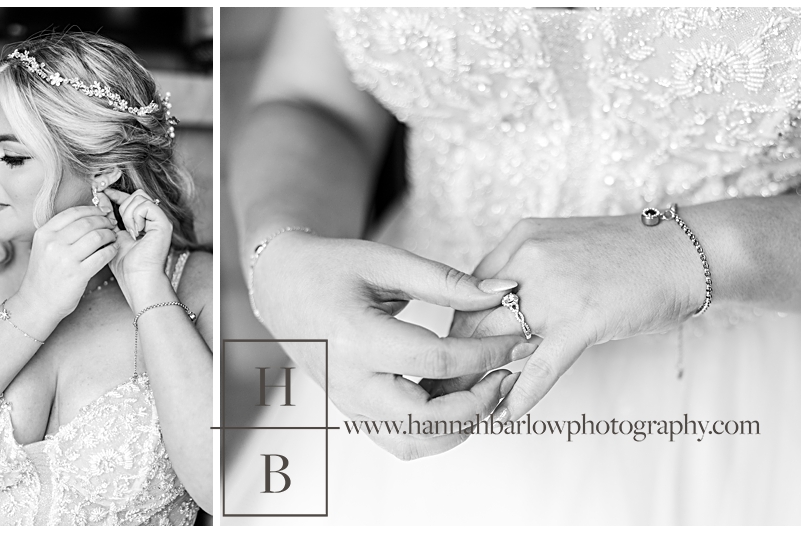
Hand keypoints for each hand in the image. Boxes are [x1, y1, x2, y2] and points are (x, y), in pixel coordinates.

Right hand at [16, 206, 118, 318]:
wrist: (36, 302)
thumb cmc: (44, 274)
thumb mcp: (44, 247)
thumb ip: (60, 232)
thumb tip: (88, 217)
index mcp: (44, 233)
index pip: (73, 212)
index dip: (92, 210)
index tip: (102, 212)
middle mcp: (53, 243)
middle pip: (88, 222)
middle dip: (104, 221)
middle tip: (111, 225)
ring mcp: (65, 258)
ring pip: (97, 236)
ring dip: (110, 235)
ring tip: (112, 238)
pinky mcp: (78, 273)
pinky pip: (103, 255)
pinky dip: (112, 250)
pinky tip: (113, 250)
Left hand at [101, 188, 173, 294]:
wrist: (136, 278)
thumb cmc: (125, 263)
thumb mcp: (112, 233)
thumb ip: (109, 216)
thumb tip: (100, 196)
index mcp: (144, 221)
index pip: (132, 198)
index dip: (116, 194)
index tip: (102, 194)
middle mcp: (155, 219)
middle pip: (137, 194)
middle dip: (122, 205)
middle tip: (119, 225)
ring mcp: (161, 220)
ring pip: (139, 198)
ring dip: (127, 214)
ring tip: (130, 232)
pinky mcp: (164, 223)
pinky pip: (145, 206)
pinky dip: (135, 217)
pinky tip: (135, 232)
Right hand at [251, 233, 536, 458]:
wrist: (282, 286)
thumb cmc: (332, 267)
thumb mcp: (388, 262)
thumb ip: (447, 281)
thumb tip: (503, 291)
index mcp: (356, 338)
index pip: (436, 361)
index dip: (485, 354)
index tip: (518, 340)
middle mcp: (349, 381)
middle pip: (427, 418)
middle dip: (479, 402)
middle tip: (506, 374)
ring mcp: (349, 404)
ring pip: (415, 443)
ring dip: (460, 425)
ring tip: (486, 388)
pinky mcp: (354, 413)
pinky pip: (401, 441)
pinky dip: (438, 431)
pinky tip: (459, 397)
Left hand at [441, 214, 705, 421]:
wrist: (685, 251)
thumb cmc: (632, 253)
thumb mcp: (565, 245)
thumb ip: (529, 271)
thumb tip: (501, 311)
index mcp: (521, 239)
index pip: (467, 291)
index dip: (457, 329)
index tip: (448, 357)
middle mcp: (528, 259)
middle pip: (472, 319)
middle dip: (455, 361)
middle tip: (440, 392)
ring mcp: (554, 289)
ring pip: (497, 344)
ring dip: (480, 382)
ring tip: (463, 409)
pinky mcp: (582, 320)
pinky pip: (540, 367)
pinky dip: (521, 395)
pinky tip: (507, 416)